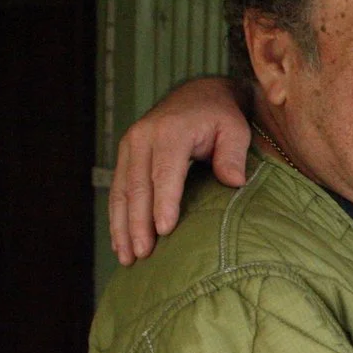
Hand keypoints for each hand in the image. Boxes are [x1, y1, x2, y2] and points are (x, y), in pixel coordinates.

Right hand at [108, 76, 253, 263]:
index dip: (163, 203)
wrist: (199, 95)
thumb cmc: (221, 116)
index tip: (164, 231)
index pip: (165, 173)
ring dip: (122, 226)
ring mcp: (130, 145)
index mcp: (171, 131)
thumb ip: (233, 154)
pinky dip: (118, 216)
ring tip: (127, 258)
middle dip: (138, 223)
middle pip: (138, 187)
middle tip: (143, 254)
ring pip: (122, 191)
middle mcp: (143, 137)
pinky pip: (118, 189)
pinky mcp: (126, 154)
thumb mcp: (235, 129)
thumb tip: (234, 182)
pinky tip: (120, 241)